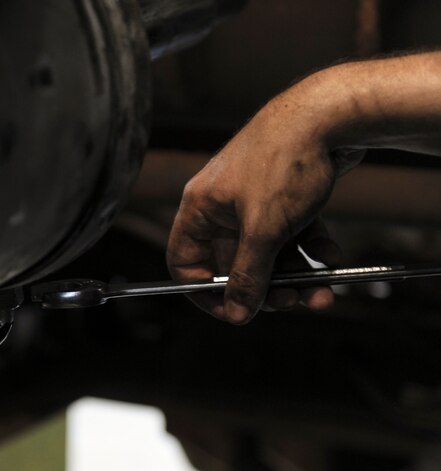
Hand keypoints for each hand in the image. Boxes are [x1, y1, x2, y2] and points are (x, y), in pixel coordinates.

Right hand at [166, 95, 343, 323]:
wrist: (333, 111)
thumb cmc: (285, 159)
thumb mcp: (264, 229)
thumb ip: (249, 275)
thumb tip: (238, 312)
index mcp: (201, 209)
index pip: (185, 262)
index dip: (205, 291)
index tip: (235, 311)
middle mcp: (223, 206)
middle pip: (233, 263)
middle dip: (264, 288)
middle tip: (288, 302)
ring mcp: (254, 200)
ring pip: (268, 253)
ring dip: (294, 276)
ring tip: (321, 291)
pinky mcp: (283, 196)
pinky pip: (291, 235)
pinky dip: (311, 251)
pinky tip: (331, 259)